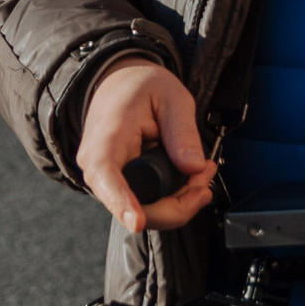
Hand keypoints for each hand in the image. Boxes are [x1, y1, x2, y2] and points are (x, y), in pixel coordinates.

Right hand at [77, 60, 216, 232]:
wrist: (119, 83)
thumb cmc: (139, 87)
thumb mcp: (171, 97)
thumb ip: (183, 131)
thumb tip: (193, 167)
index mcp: (107, 138)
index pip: (106, 176)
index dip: (121, 201)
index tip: (137, 221)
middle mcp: (99, 167)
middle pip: (135, 207)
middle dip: (177, 202)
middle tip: (205, 176)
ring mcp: (109, 181)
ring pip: (146, 212)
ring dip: (179, 200)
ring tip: (202, 171)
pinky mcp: (121, 188)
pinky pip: (148, 205)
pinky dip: (173, 197)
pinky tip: (189, 177)